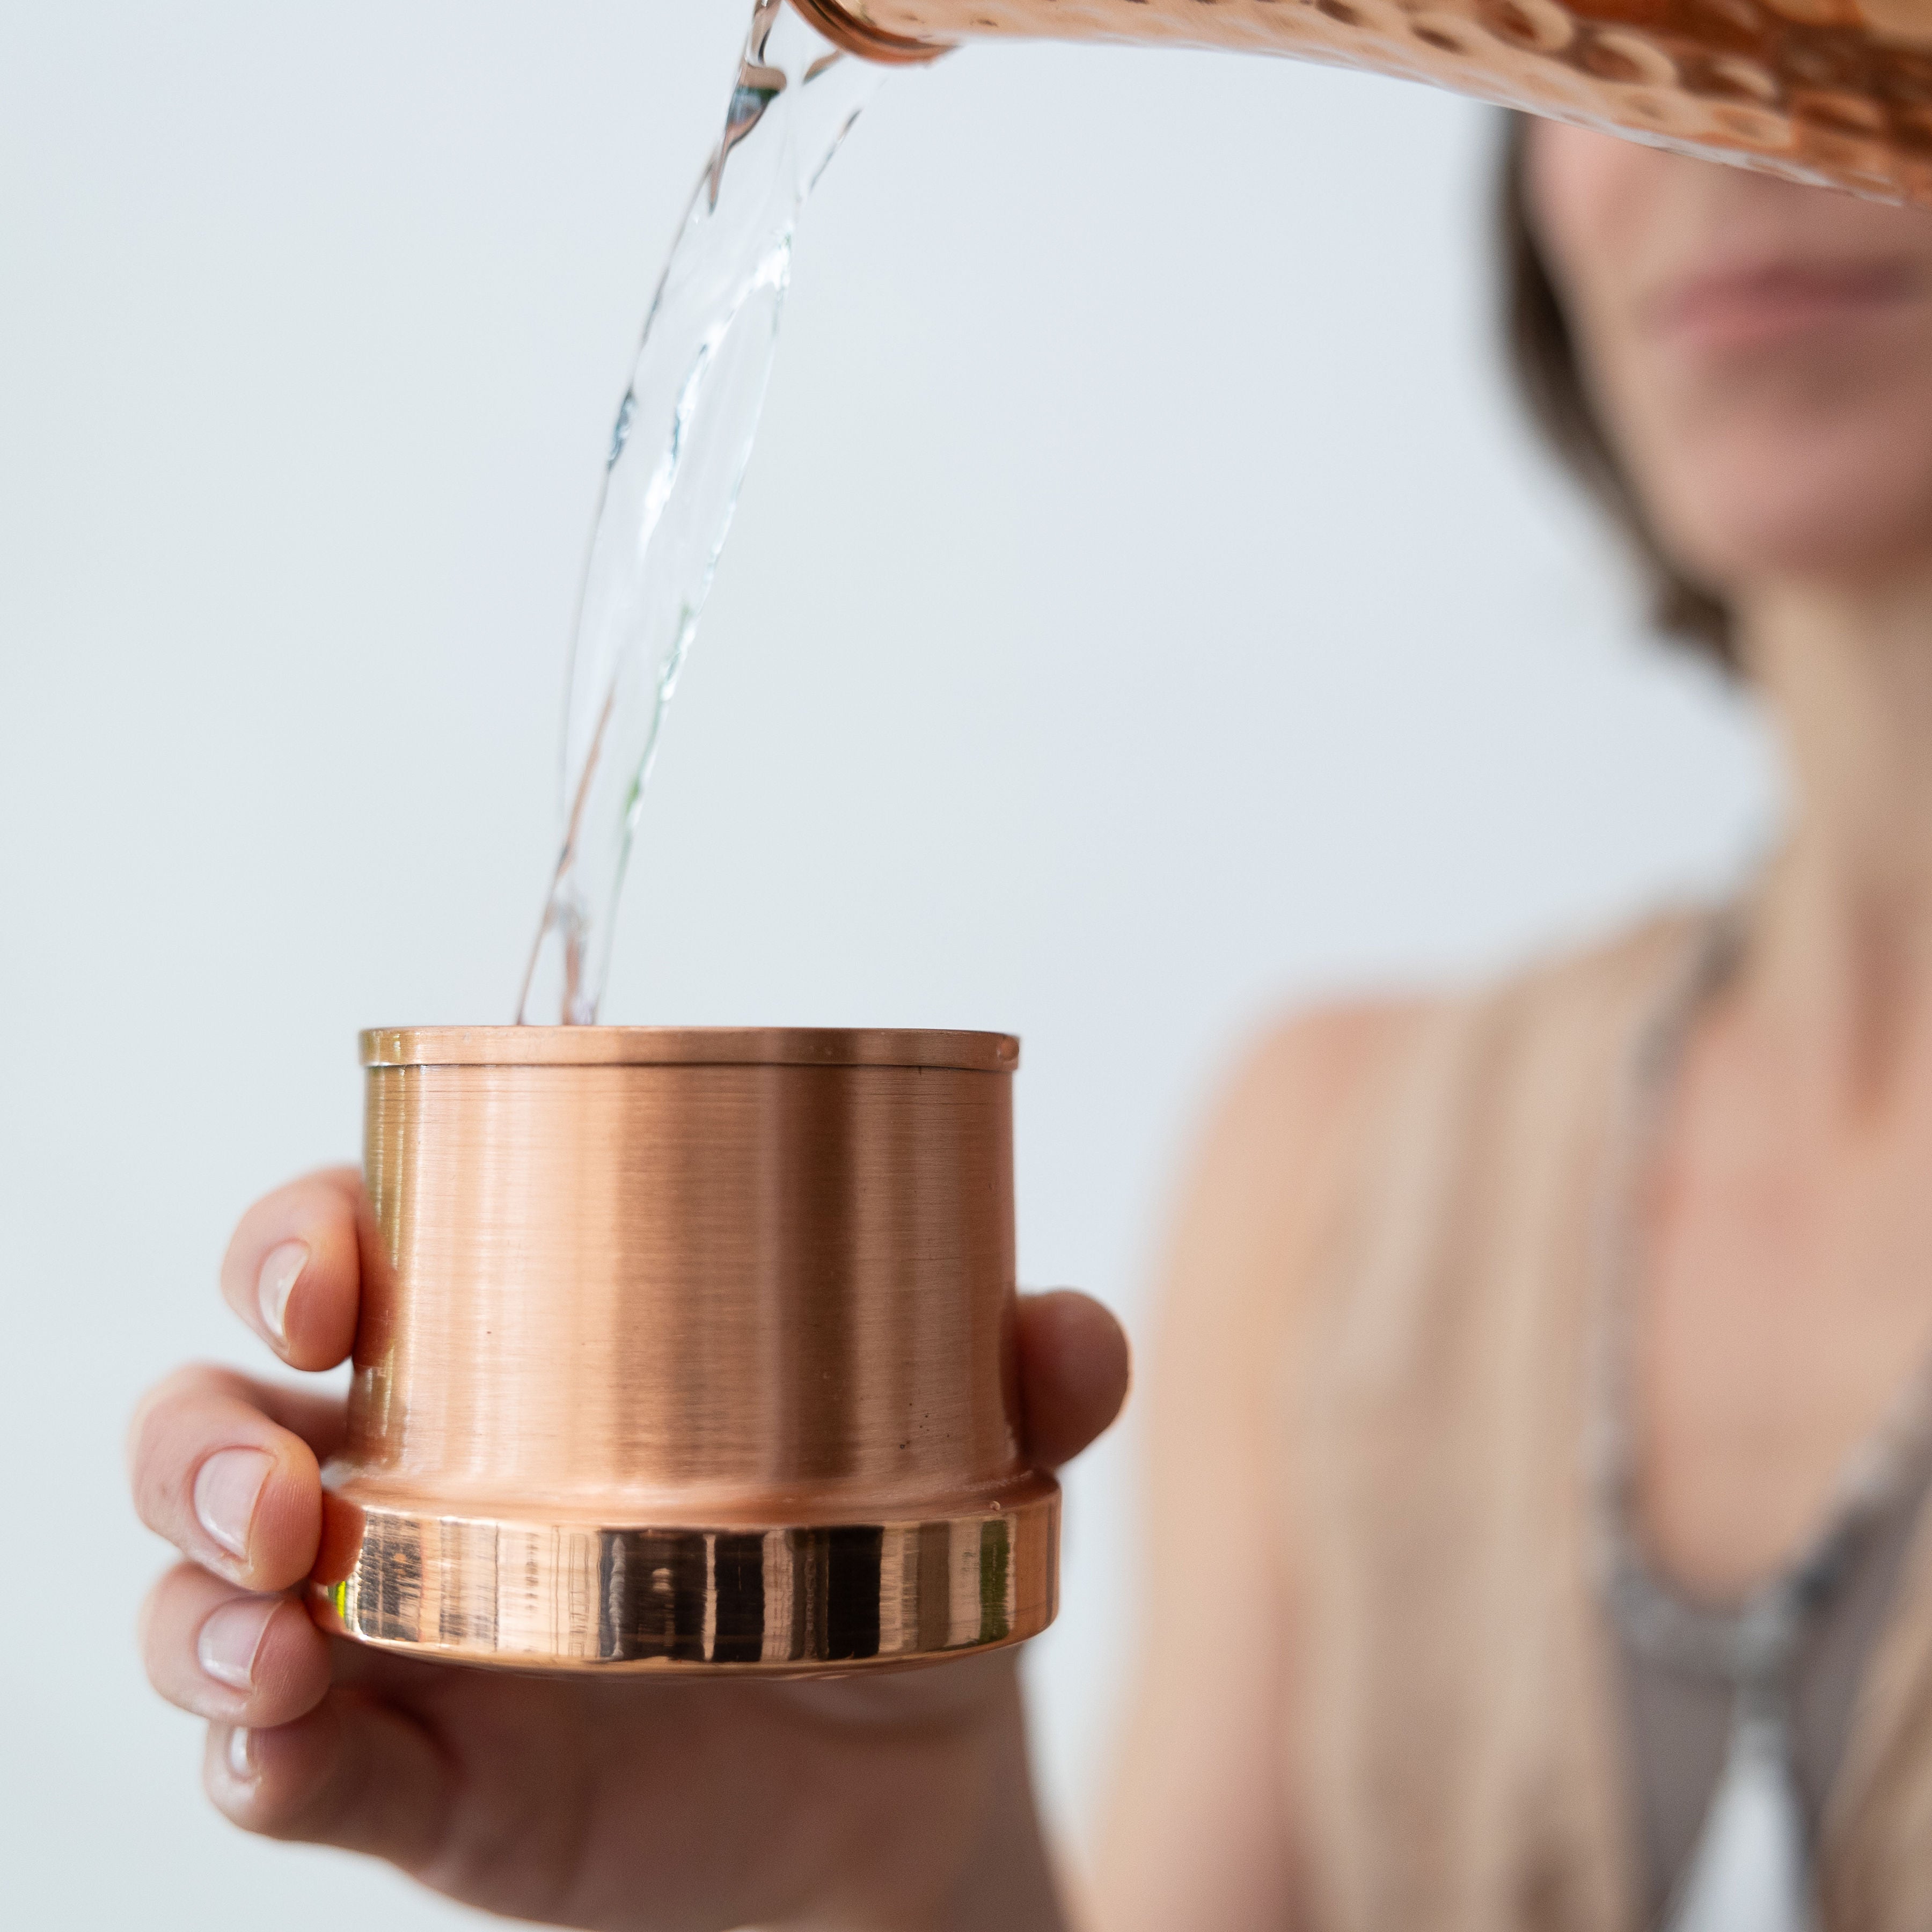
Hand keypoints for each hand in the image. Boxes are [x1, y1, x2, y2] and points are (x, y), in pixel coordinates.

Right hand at [130, 1168, 1128, 1930]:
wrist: (899, 1798)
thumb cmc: (891, 1572)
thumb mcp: (962, 1468)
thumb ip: (1027, 1388)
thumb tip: (1070, 1331)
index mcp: (515, 1357)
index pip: (352, 1252)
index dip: (298, 1234)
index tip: (334, 1263)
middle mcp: (421, 1476)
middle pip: (225, 1412)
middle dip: (203, 1425)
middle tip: (283, 1466)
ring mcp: (401, 1631)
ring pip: (206, 1582)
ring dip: (194, 1590)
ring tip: (280, 1619)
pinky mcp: (418, 1781)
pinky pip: (279, 1764)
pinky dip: (249, 1752)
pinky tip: (279, 1737)